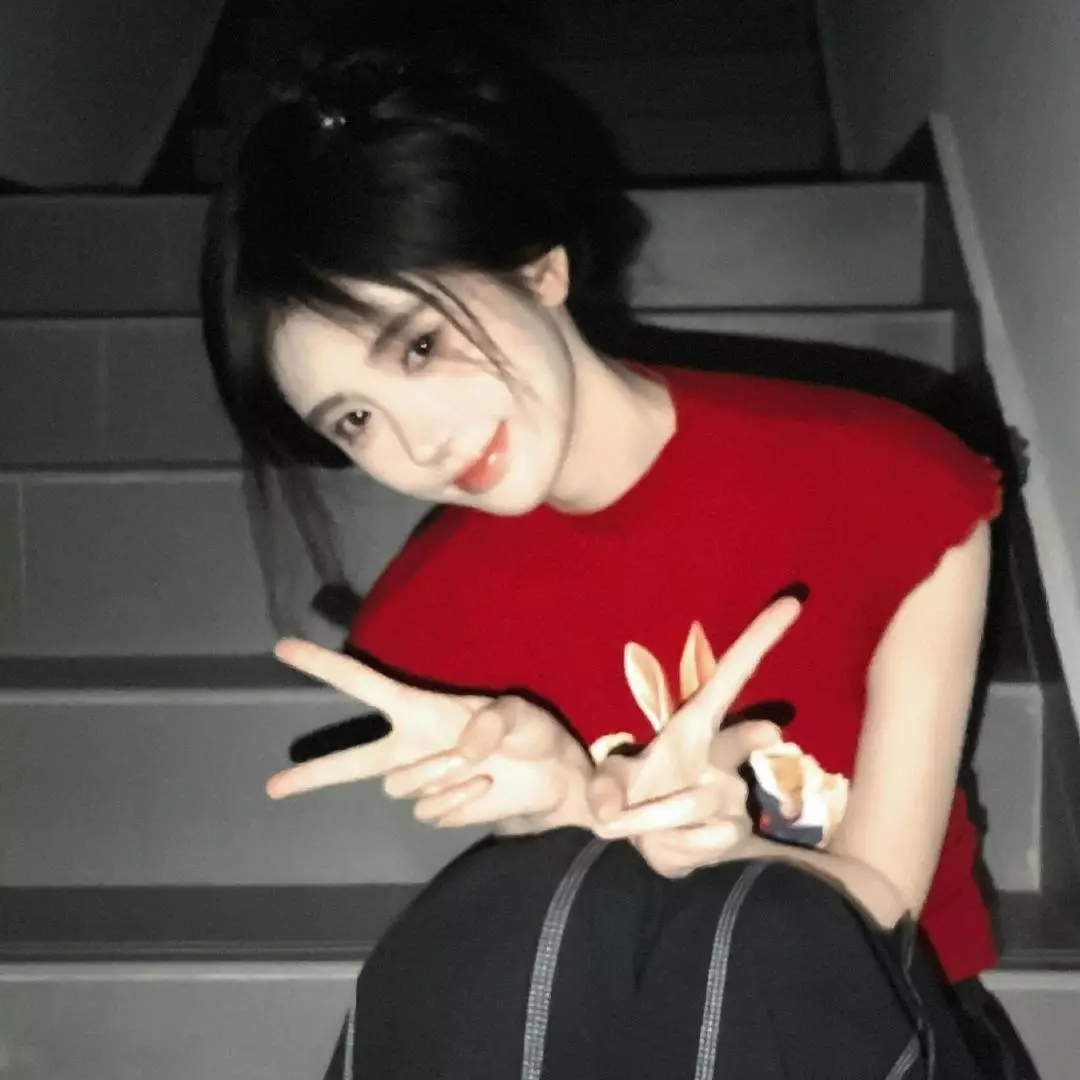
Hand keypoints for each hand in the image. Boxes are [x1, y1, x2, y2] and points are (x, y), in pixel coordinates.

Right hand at [266, 640, 593, 831]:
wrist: (551, 777)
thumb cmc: (530, 733)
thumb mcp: (520, 713)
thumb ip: (494, 721)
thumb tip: (461, 750)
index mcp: (418, 708)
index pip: (361, 684)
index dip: (323, 665)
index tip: (283, 647)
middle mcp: (409, 745)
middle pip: (350, 763)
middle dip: (312, 776)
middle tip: (272, 787)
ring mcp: (421, 780)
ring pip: (402, 786)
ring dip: (440, 775)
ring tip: (479, 766)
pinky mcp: (436, 809)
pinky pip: (431, 810)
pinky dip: (459, 799)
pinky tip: (483, 787)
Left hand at [588, 598, 800, 876]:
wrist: (649, 846)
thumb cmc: (631, 796)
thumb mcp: (606, 788)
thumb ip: (601, 793)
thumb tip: (607, 812)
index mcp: (695, 725)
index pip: (732, 676)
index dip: (759, 639)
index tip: (790, 601)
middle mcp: (721, 755)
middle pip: (739, 741)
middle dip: (739, 740)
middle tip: (768, 731)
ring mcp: (734, 795)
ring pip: (702, 805)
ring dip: (658, 822)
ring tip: (643, 825)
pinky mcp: (736, 833)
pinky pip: (703, 841)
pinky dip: (672, 849)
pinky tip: (667, 846)